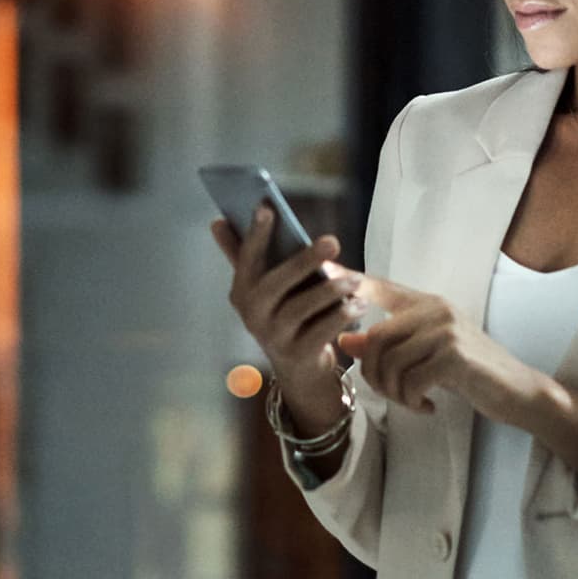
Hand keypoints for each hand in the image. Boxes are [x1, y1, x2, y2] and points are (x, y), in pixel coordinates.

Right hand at [213, 205, 366, 378]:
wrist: (298, 369)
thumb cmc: (283, 315)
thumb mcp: (264, 287)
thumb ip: (245, 255)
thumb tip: (218, 221)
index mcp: (242, 291)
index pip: (246, 258)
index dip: (255, 234)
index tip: (266, 208)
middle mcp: (251, 314)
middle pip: (276, 283)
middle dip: (304, 260)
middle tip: (333, 241)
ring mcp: (272, 337)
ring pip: (300, 308)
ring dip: (331, 290)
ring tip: (356, 279)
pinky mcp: (296, 355)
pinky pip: (321, 331)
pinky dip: (341, 316)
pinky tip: (359, 303)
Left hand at [335, 276, 544, 422]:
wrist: (516, 391)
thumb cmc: (468, 372)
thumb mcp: (424, 356)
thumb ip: (387, 346)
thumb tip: (343, 341)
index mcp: (425, 303)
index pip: (380, 286)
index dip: (350, 281)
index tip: (323, 273)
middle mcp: (434, 308)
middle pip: (374, 338)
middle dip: (373, 375)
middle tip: (391, 395)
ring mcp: (445, 329)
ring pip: (389, 362)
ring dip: (393, 393)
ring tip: (411, 402)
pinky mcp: (454, 355)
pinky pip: (410, 381)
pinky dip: (412, 401)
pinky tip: (427, 407)